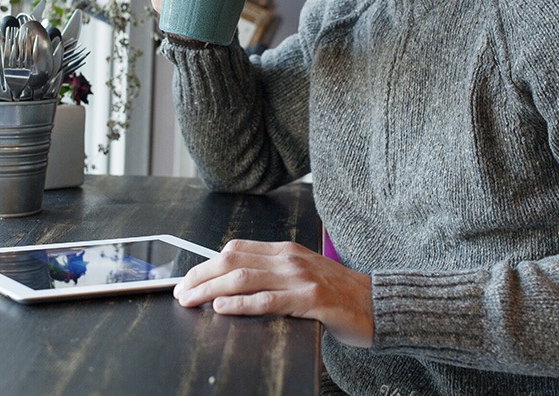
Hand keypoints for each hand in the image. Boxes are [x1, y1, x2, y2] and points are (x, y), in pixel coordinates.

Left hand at [173, 239, 373, 347]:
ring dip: (211, 290)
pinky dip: (241, 304)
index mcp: (285, 250)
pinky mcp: (310, 299)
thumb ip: (274, 274)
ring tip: (191, 300)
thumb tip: (233, 284)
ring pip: (244, 278)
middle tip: (180, 293)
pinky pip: (267, 300)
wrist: (378, 304)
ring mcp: (300, 277)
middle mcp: (289, 259)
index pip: (236, 250)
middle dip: (201, 276)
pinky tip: (222, 309)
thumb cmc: (339, 294)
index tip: (187, 279)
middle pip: (233, 261)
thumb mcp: (302, 274)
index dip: (206, 263)